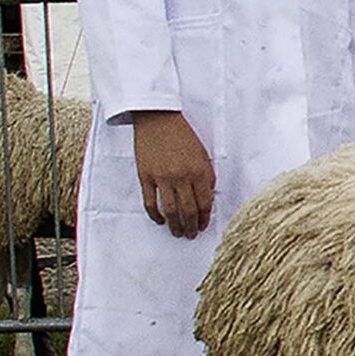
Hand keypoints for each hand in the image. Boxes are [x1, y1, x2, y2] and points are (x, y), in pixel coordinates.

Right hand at [131, 111, 214, 238]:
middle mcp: (182, 177)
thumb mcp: (203, 154)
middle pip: (188, 210)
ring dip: (175, 226)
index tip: (204, 226)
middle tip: (191, 235)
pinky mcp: (145, 176)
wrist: (158, 119)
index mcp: (199, 171)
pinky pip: (150, 202)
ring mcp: (162, 178)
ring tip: (178, 233)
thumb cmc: (183, 136)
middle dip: (191, 226)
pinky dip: (155, 215)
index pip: (204, 202)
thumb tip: (208, 196)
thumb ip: (207, 175)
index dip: (204, 218)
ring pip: (170, 210)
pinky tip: (160, 221)